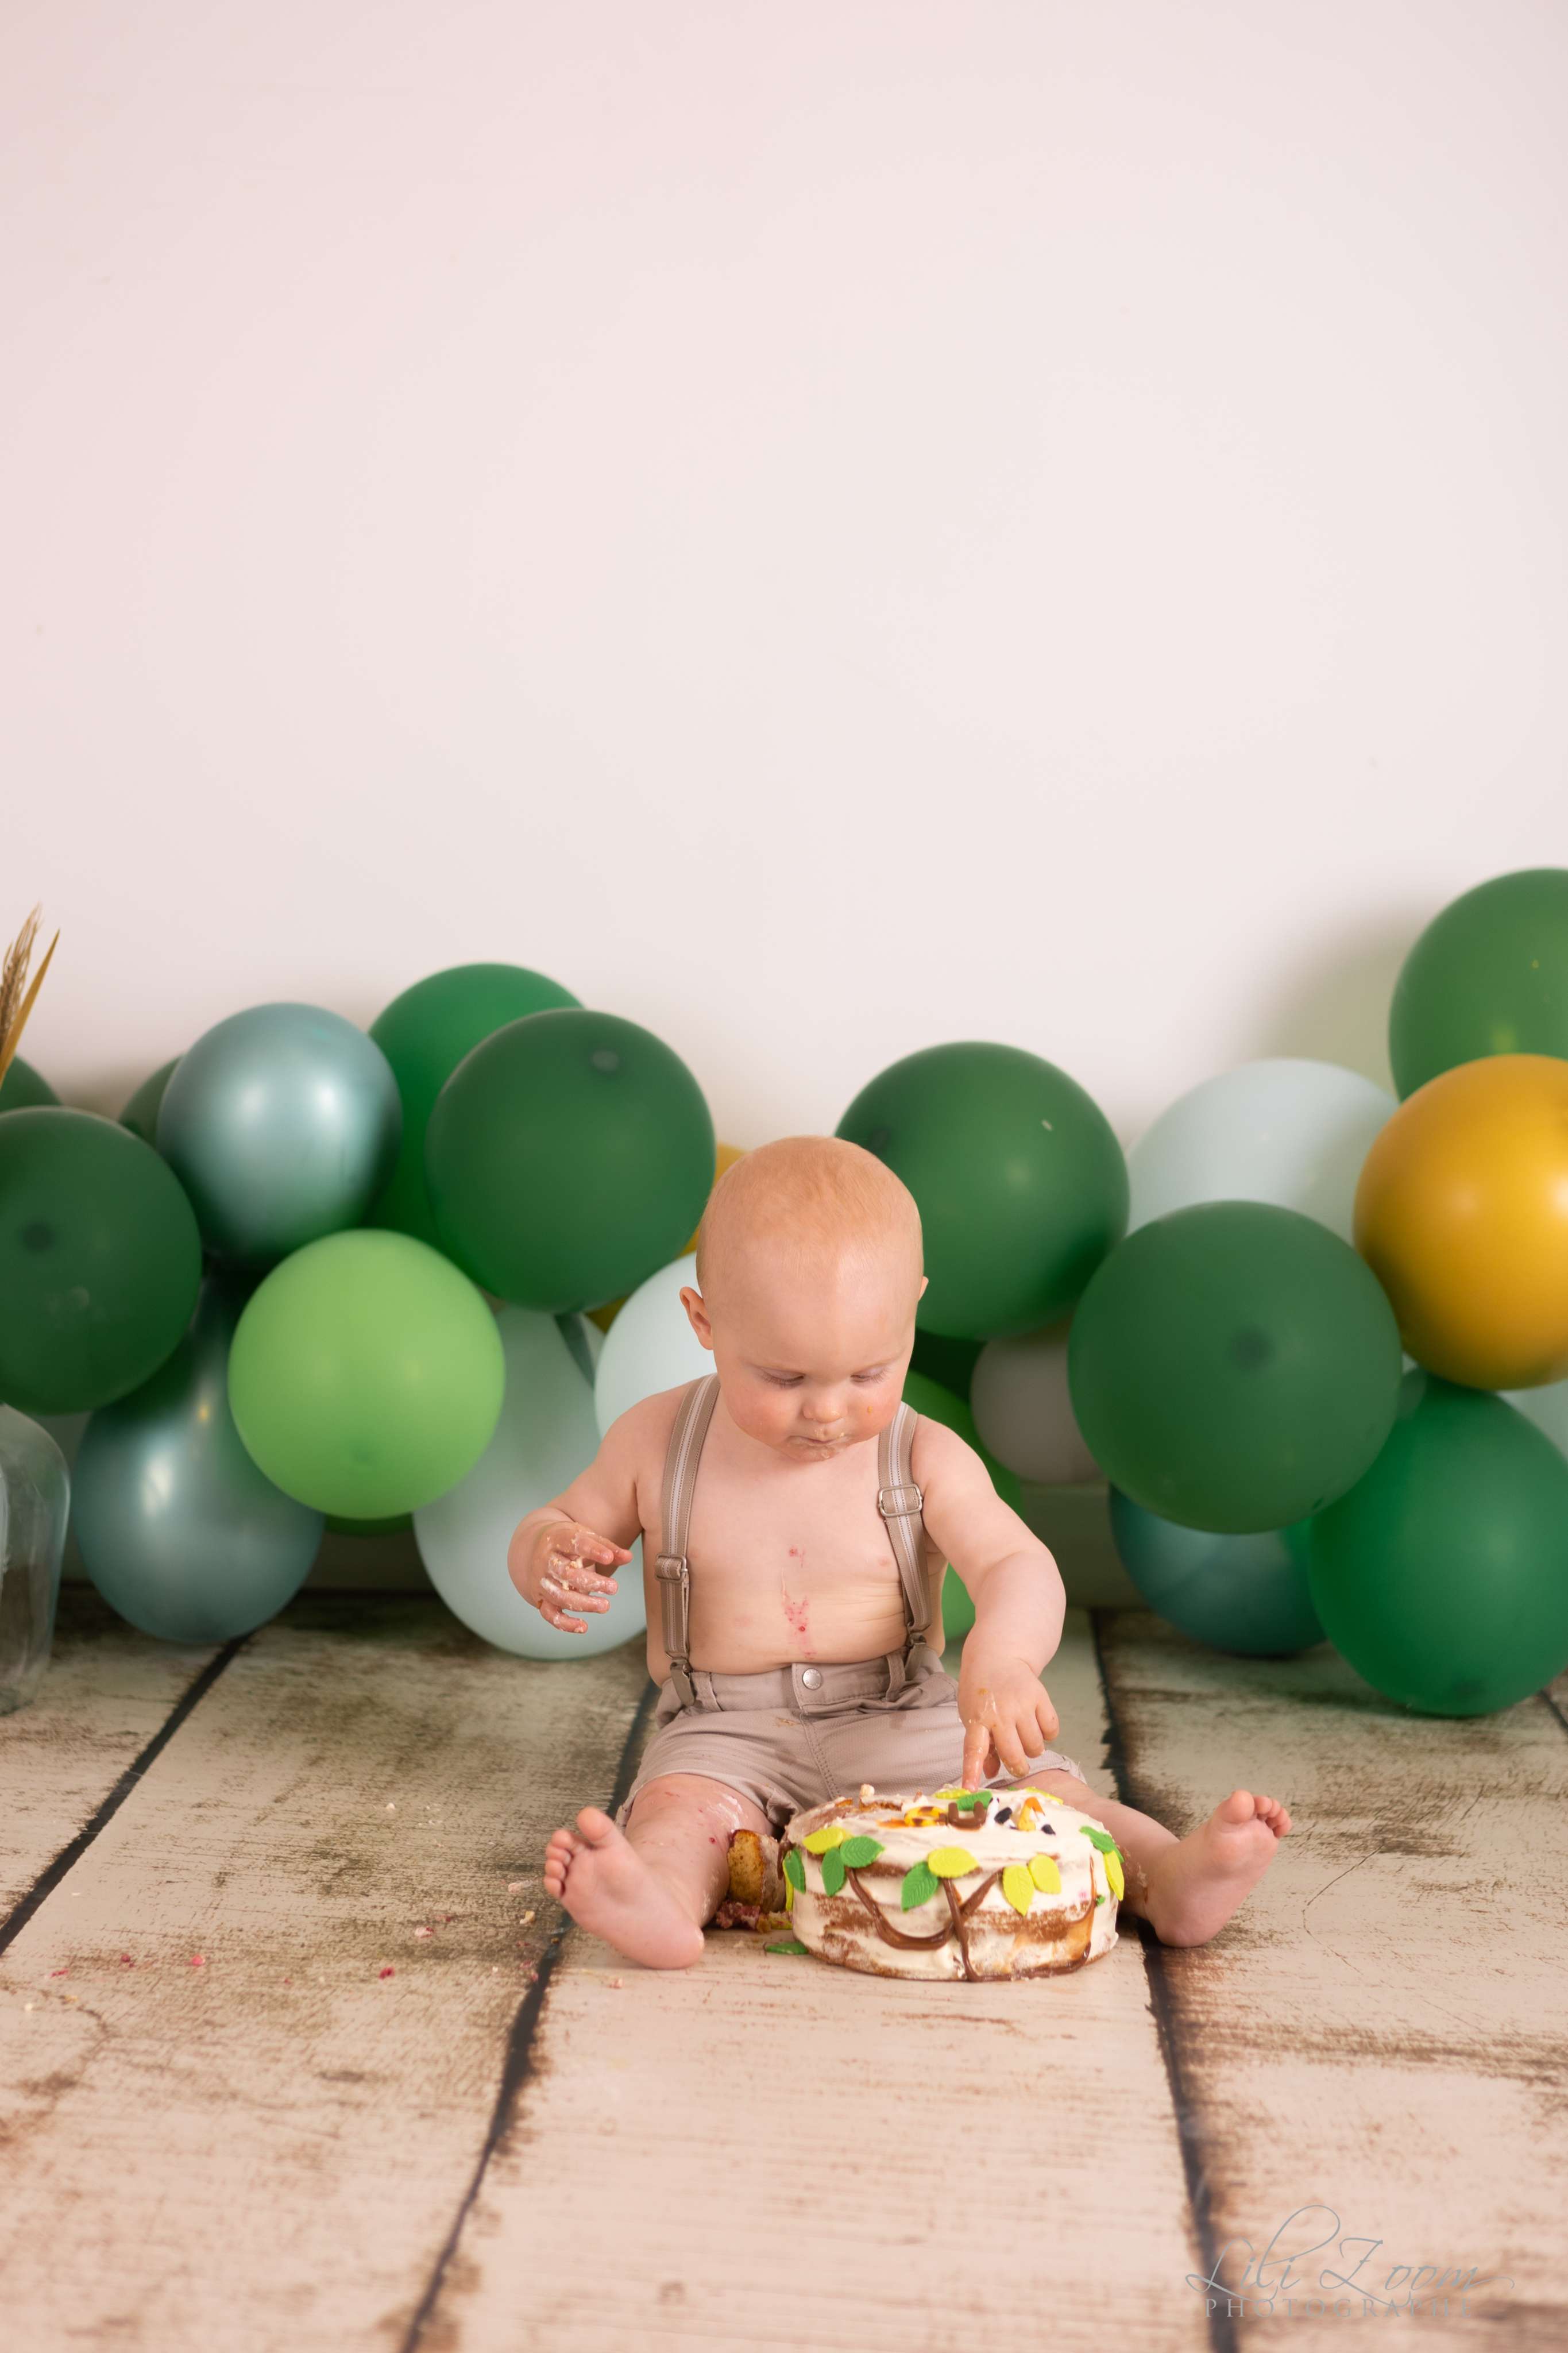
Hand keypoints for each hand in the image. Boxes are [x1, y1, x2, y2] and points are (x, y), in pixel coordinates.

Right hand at [512, 1517, 632, 1635]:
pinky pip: (550, 1614)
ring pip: (559, 1596)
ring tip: (605, 1606)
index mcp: (556, 1538)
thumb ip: (607, 1548)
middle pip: (566, 1573)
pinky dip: (565, 1623)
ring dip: (583, 1603)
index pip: (573, 1543)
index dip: (592, 1551)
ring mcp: (541, 1581)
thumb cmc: (568, 1543)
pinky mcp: (541, 1599)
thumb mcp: (585, 1538)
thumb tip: (628, 1557)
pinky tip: (584, 1626)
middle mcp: (545, 1560)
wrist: (534, 1548)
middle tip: (614, 1587)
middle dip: (591, 1582)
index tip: (609, 1558)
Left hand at [957, 1655, 1060, 1788]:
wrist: (997, 1655)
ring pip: (1036, 1746)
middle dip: (1018, 1766)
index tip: (970, 1789)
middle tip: (1017, 1763)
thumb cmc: (982, 1693)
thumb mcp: (972, 1715)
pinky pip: (1052, 1730)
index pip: (973, 1749)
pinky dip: (1048, 1734)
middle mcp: (1000, 1712)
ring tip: (1025, 1737)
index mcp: (977, 1718)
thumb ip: (981, 1744)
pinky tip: (1038, 1725)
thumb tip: (989, 1773)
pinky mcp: (1041, 1696)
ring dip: (1033, 1749)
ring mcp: (1022, 1704)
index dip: (972, 1771)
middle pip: (1014, 1755)